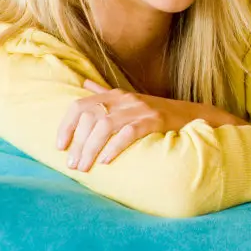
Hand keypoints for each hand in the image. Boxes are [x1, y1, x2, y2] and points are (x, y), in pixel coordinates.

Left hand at [57, 81, 245, 171]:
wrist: (191, 115)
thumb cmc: (155, 112)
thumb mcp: (128, 100)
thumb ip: (104, 92)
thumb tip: (83, 83)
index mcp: (115, 95)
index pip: (79, 106)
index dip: (66, 126)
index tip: (60, 146)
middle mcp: (124, 99)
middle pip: (90, 119)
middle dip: (78, 145)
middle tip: (73, 166)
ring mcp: (140, 109)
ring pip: (105, 126)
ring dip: (91, 149)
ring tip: (85, 168)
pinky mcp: (154, 120)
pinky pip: (129, 132)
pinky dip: (115, 147)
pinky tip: (107, 161)